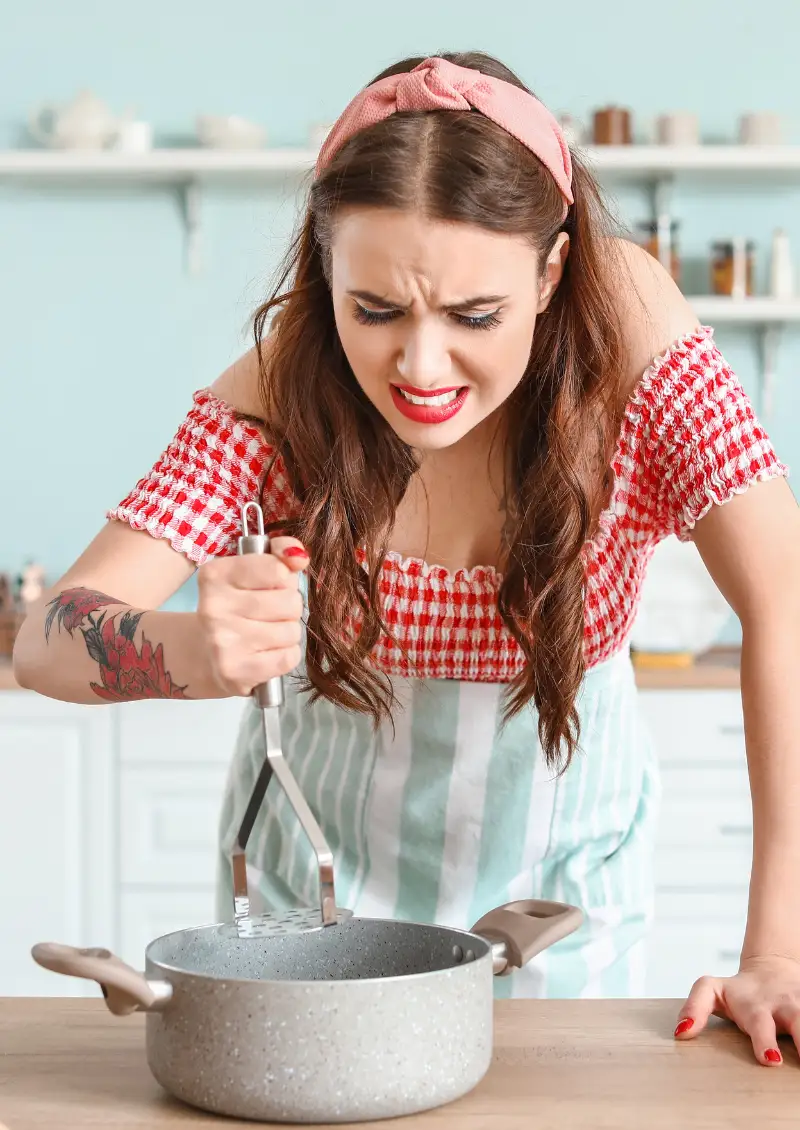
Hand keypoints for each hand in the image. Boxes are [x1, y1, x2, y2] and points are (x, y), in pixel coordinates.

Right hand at [197, 536, 307, 696]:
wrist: (205, 656)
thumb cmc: (239, 607)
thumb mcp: (253, 571)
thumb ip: (280, 553)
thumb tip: (299, 556)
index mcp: (215, 575)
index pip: (277, 569)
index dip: (284, 578)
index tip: (271, 585)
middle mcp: (213, 606)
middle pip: (289, 601)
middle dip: (289, 608)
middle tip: (268, 614)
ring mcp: (221, 641)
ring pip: (291, 631)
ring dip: (287, 633)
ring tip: (266, 634)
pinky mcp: (235, 671)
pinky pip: (288, 657)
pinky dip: (285, 656)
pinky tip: (265, 653)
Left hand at [675, 954, 799, 1065]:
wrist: (772, 969)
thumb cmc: (739, 992)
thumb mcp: (711, 990)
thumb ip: (694, 1007)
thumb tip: (680, 1033)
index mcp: (756, 1006)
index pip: (759, 1023)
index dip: (764, 1040)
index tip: (770, 1060)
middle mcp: (786, 1005)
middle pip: (799, 1020)